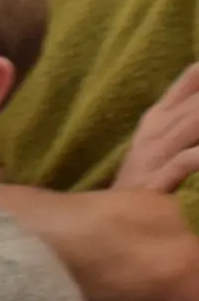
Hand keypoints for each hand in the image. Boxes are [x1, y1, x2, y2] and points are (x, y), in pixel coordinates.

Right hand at [116, 62, 198, 194]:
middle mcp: (157, 130)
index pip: (192, 79)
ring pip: (193, 123)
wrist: (110, 221)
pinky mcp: (155, 180)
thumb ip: (184, 109)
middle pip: (198, 101)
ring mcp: (154, 154)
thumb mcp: (162, 139)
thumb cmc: (147, 180)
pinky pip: (186, 161)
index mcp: (160, 116)